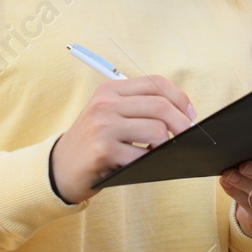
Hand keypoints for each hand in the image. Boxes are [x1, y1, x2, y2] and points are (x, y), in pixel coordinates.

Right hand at [50, 75, 196, 203]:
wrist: (59, 168)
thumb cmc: (94, 143)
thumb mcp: (111, 116)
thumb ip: (140, 108)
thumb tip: (184, 116)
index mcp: (110, 90)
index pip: (155, 83)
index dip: (180, 98)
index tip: (191, 114)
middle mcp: (105, 103)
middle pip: (160, 106)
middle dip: (183, 124)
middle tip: (188, 137)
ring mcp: (103, 125)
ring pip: (156, 130)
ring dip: (167, 145)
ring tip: (161, 151)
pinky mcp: (103, 149)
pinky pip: (143, 155)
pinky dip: (152, 161)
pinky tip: (146, 163)